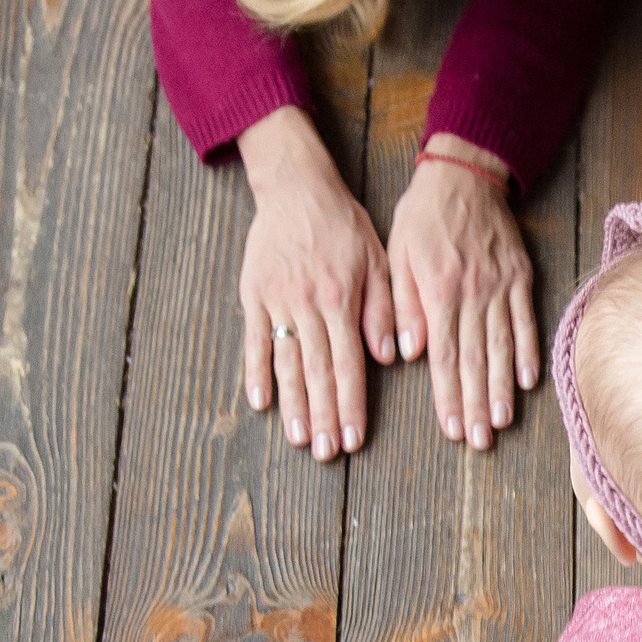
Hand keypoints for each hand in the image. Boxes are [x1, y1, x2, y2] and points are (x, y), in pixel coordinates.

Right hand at [238, 106, 396, 460]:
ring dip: (292, 405)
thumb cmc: (343, 225)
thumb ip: (383, 309)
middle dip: (324, 416)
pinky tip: (259, 403)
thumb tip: (388, 357)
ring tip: (299, 439)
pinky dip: (255, 372)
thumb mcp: (377, 260)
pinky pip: (253, 340)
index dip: (351, 404)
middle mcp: (308, 305)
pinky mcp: (253, 295)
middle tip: (328, 454)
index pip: (348, 364)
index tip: (355, 438)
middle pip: (317, 372)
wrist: (296, 187)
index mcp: (342, 299)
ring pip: (286, 362)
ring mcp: (277, 301)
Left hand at [389, 136, 538, 450]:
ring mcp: (501, 287)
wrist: (465, 174)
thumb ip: (404, 306)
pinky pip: (526, 322)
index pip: (444, 356)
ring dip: (502, 389)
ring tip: (502, 422)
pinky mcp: (520, 279)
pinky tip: (528, 382)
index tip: (451, 428)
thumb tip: (409, 354)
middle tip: (478, 441)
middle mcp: (473, 294)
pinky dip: (528, 353)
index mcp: (439, 291)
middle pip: (476, 360)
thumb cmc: (423, 216)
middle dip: (476, 405)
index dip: (448, 395)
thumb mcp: (398, 255)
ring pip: (502, 347)